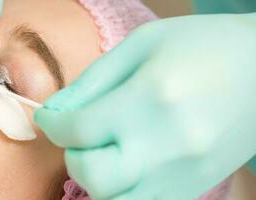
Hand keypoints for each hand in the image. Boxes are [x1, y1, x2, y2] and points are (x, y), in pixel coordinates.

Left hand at [35, 10, 255, 199]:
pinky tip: (127, 162)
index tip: (49, 119)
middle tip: (79, 135)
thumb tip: (54, 114)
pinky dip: (123, 190)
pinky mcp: (196, 188)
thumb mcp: (141, 46)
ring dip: (97, 179)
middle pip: (93, 177)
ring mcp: (185, 174)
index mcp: (150, 99)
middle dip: (73, 156)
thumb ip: (91, 82)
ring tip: (104, 150)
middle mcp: (167, 145)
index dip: (53, 125)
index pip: (78, 131)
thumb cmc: (205, 46)